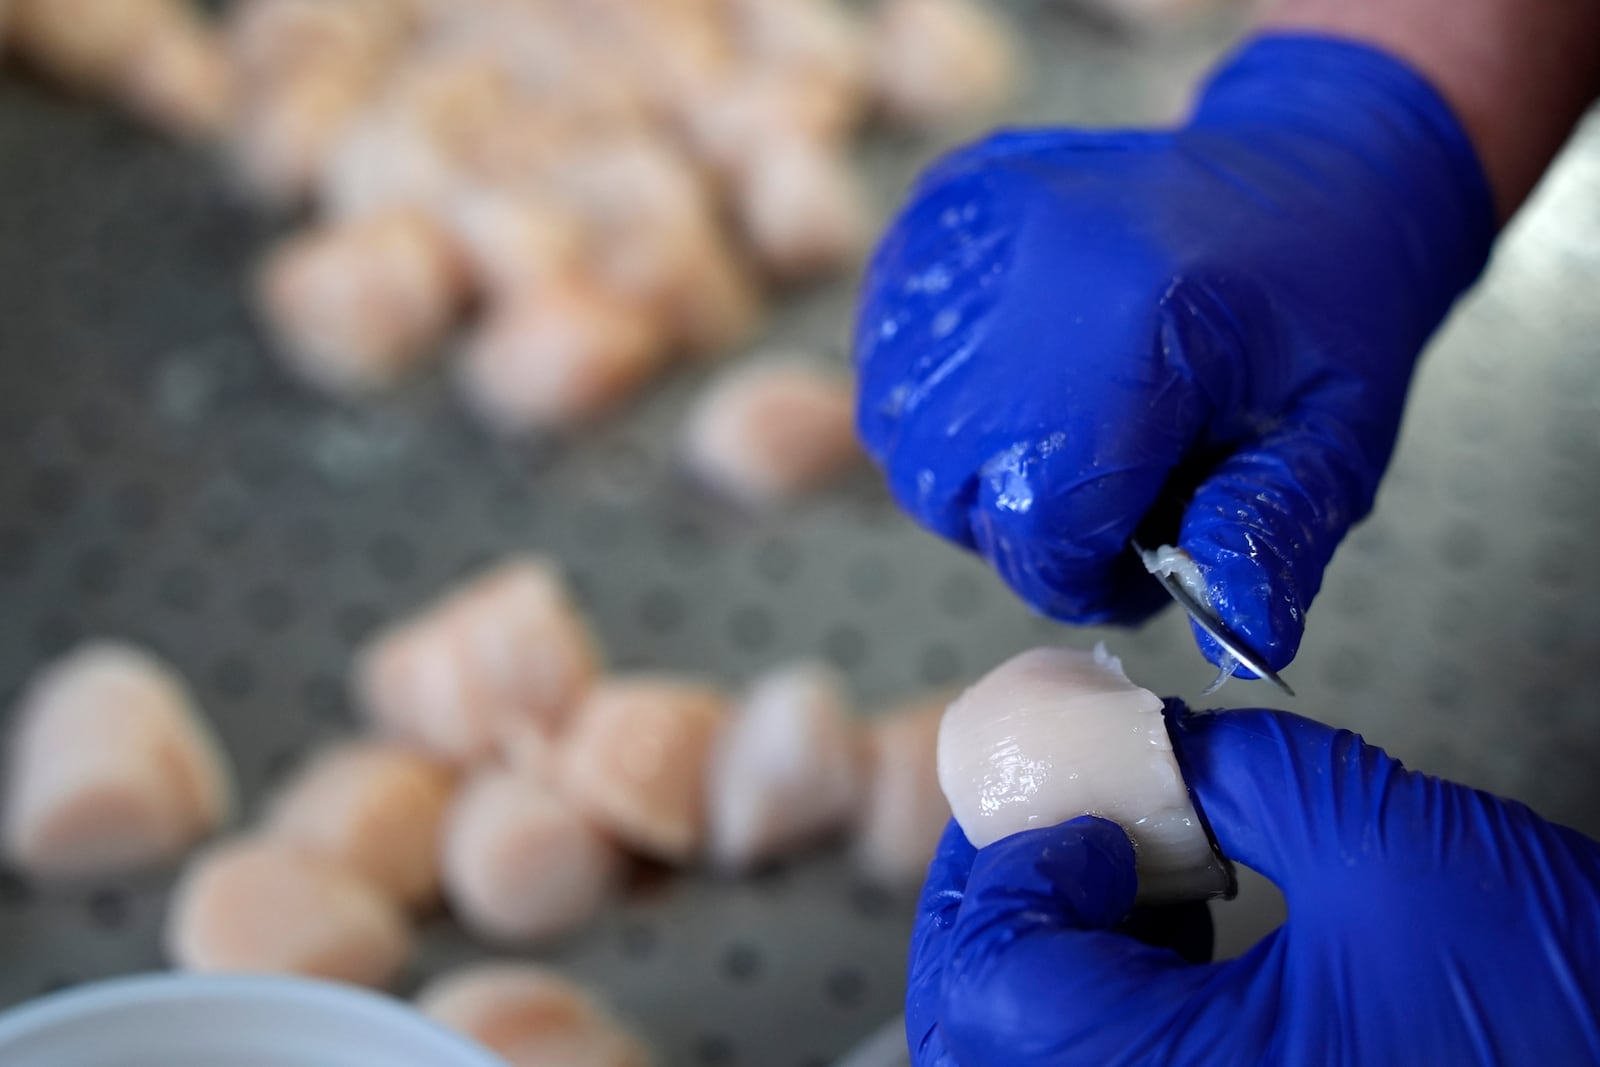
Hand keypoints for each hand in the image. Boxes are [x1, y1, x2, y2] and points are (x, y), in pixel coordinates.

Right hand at [853, 35, 1495, 670]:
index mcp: (1143, 332)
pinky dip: (935, 394)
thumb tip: (1235, 642)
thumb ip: (1268, 541)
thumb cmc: (1327, 306)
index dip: (1085, 575)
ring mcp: (972, 231)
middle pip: (947, 487)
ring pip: (902, 432)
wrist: (1304, 163)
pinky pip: (888, 354)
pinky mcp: (941, 209)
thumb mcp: (1339, 439)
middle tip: (1106, 494)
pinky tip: (1014, 379)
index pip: (1040, 525)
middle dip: (1020, 526)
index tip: (1139, 559)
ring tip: (1062, 433)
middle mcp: (1033, 272)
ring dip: (968, 468)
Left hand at [908, 707, 1599, 1065]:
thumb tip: (1158, 744)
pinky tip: (1174, 955)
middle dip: (997, 918)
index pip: (996, 984)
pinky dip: (1097, 1018)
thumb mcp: (1396, 849)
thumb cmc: (1559, 1007)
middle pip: (978, 1039)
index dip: (1011, 871)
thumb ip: (1245, 775)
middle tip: (1053, 835)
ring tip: (1121, 884)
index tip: (1073, 807)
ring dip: (1037, 968)